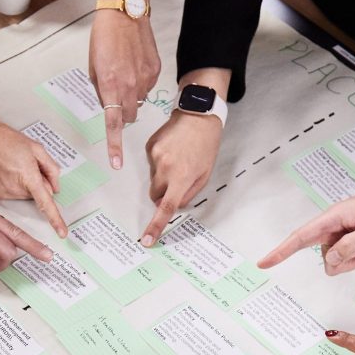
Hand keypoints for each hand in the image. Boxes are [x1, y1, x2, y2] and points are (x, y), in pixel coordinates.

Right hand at [0, 112, 66, 236]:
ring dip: (24, 184)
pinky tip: (6, 172)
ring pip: (24, 196)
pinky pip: (13, 195)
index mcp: (28, 176)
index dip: (55, 219)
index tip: (62, 232)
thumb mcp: (36, 149)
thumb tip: (56, 188)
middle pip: (36, 195)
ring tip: (14, 166)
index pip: (45, 203)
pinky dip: (13, 186)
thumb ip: (51, 169)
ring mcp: (3, 193)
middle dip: (37, 183)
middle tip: (26, 166)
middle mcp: (15, 188)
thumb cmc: (6, 139)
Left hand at [90, 11, 159, 169]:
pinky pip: (148, 86)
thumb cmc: (105, 37)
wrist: (125, 13)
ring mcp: (145, 79)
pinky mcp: (155, 71)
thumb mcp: (93, 67)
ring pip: (139, 101)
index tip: (116, 163)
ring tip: (124, 72)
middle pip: (129, 116)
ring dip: (131, 96)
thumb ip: (100, 91)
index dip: (115, 145)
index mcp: (110, 86)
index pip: (113, 124)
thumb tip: (107, 105)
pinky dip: (141, 82)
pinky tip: (135, 65)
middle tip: (115, 94)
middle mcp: (129, 86)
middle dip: (122, 112)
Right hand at [140, 111, 221, 245]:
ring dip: (163, 175)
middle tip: (177, 181)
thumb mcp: (204, 174)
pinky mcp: (149, 147)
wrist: (198, 115)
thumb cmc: (206, 144)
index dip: (156, 226)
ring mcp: (154, 157)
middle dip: (163, 193)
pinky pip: (151, 164)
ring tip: (178, 158)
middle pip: (154, 195)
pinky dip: (160, 162)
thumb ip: (188, 193)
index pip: (166, 208)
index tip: (148, 239)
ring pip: (153, 179)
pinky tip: (172, 150)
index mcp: (181, 177)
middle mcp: (164, 168)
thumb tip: (173, 205)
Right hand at [259, 174, 354, 274]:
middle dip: (348, 260)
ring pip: (339, 262)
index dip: (281, 251)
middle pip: (327, 257)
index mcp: (334, 217)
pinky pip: (350, 260)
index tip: (263, 263)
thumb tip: (330, 260)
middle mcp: (333, 226)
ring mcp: (340, 235)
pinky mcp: (348, 241)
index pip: (301, 236)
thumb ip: (352, 246)